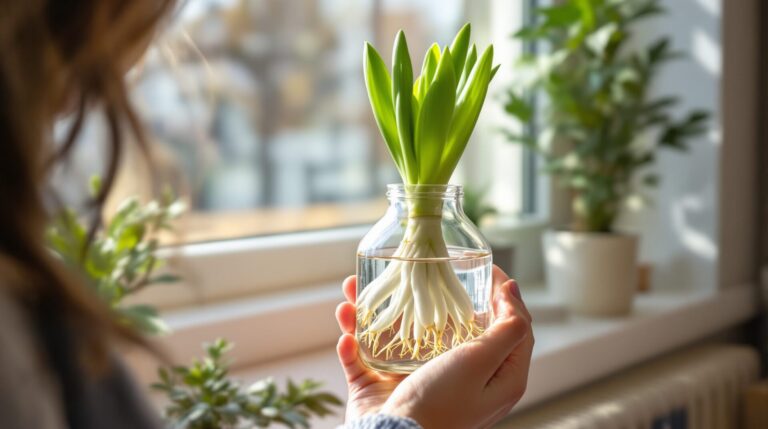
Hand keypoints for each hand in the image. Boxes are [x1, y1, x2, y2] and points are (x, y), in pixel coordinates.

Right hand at [335, 266, 533, 427]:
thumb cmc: (441, 403)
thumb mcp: (481, 362)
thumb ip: (507, 330)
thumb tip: (514, 293)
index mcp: (493, 377)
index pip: (508, 327)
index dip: (502, 295)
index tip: (486, 269)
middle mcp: (458, 378)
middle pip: (444, 324)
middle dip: (421, 293)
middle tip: (413, 270)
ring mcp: (417, 382)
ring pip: (395, 336)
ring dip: (370, 313)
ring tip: (352, 290)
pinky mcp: (382, 390)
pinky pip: (364, 360)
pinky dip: (353, 346)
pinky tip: (347, 336)